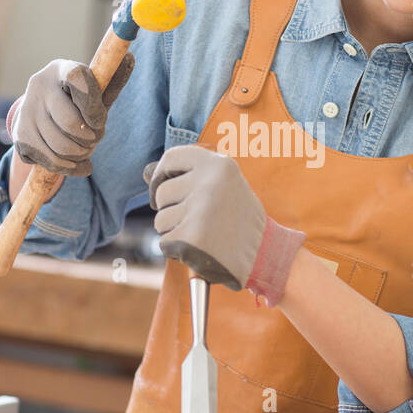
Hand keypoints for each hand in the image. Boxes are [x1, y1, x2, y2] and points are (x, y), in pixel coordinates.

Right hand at [9, 54, 133, 175]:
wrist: (42, 114)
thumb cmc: (78, 100)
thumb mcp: (95, 89)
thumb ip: (112, 81)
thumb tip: (130, 59)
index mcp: (61, 69)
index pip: (78, 79)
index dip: (93, 106)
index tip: (100, 121)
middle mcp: (39, 86)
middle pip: (70, 123)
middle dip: (92, 138)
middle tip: (96, 138)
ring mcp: (26, 111)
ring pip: (62, 147)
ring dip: (82, 154)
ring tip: (86, 148)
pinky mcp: (20, 135)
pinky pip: (52, 161)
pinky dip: (70, 168)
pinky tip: (77, 163)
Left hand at [144, 145, 305, 306]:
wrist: (265, 255)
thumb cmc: (240, 220)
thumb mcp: (224, 186)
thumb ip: (189, 176)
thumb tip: (147, 172)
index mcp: (219, 164)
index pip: (172, 157)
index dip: (162, 173)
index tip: (164, 187)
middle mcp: (209, 182)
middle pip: (162, 192)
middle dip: (171, 209)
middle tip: (198, 220)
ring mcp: (199, 210)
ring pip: (161, 219)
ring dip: (174, 231)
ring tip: (203, 235)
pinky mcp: (191, 237)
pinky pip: (165, 241)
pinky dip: (176, 250)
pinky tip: (199, 249)